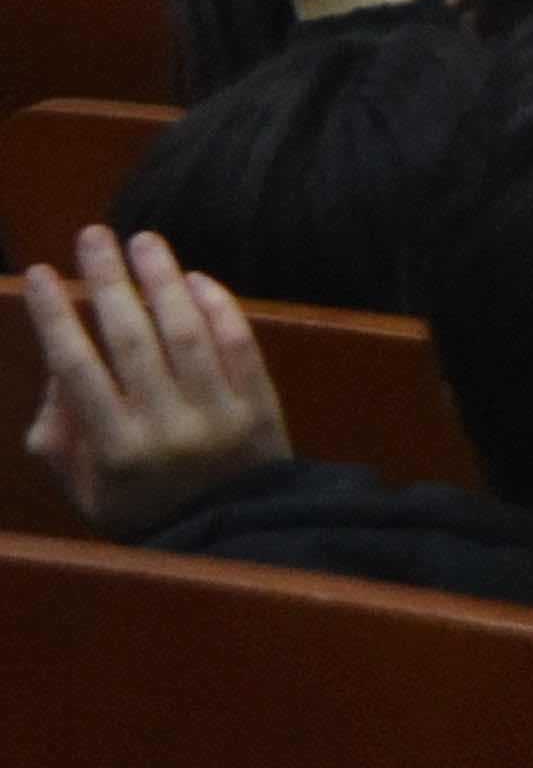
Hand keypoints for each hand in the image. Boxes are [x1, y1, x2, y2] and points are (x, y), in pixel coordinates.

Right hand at [22, 230, 295, 535]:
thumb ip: (59, 436)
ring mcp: (217, 413)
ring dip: (162, 280)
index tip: (39, 275)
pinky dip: (218, 306)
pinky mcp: (259, 404)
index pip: (77, 371)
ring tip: (143, 241)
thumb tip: (56, 370)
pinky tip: (195, 277)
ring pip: (187, 333)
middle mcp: (166, 428)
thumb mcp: (85, 489)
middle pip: (132, 340)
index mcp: (115, 450)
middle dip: (107, 282)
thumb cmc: (145, 508)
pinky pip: (238, 344)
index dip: (55, 319)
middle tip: (92, 235)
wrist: (234, 531)